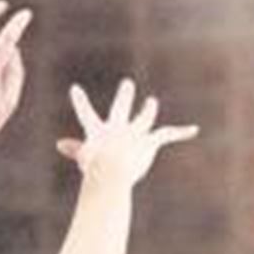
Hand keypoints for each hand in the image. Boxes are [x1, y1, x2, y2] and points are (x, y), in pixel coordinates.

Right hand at [58, 79, 197, 187]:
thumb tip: (59, 144)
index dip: (80, 102)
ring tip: (151, 103)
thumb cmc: (95, 168)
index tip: (75, 89)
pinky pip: (168, 134)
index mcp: (98, 132)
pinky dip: (182, 132)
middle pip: (121, 108)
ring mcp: (134, 132)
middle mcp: (118, 127)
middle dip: (125, 96)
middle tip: (128, 85)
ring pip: (144, 118)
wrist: (113, 168)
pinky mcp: (150, 140)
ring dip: (147, 110)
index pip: (86, 114)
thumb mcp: (84, 159)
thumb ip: (74, 150)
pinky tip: (194, 130)